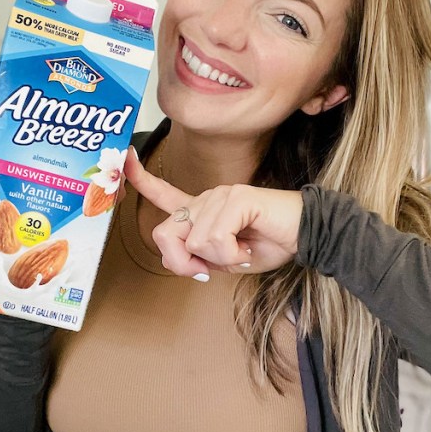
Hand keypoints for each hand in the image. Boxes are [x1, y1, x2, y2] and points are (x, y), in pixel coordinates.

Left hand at [123, 148, 303, 279]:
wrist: (307, 235)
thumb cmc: (271, 244)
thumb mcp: (226, 261)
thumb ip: (199, 259)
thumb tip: (182, 260)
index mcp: (202, 210)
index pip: (164, 194)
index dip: (141, 181)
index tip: (123, 160)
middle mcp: (206, 198)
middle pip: (165, 234)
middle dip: (182, 263)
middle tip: (209, 271)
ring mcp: (219, 195)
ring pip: (193, 242)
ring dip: (219, 259)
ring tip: (243, 250)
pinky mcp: (235, 198)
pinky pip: (215, 238)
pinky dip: (231, 253)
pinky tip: (248, 245)